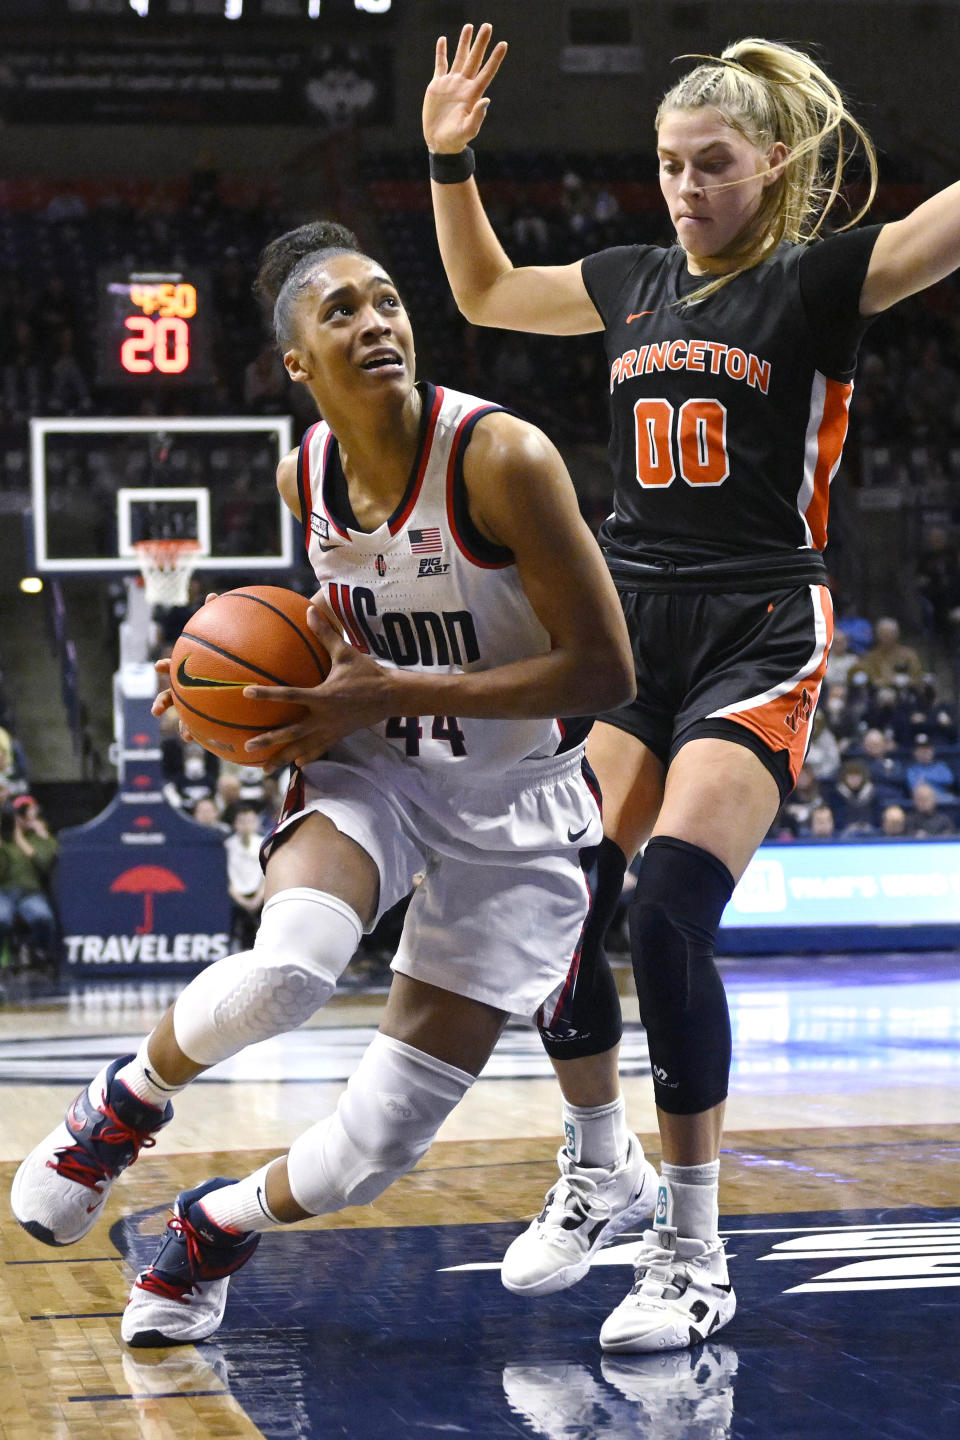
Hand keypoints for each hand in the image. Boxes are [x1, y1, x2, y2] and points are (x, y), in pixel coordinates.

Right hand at [151, 593, 218, 731]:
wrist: (247, 676)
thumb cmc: (231, 655)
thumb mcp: (226, 635)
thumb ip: (217, 616)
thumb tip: (213, 594)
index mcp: (190, 669)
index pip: (173, 666)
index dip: (166, 665)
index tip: (159, 666)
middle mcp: (190, 687)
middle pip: (171, 695)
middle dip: (163, 703)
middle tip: (157, 711)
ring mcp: (200, 703)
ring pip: (187, 718)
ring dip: (184, 727)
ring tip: (187, 737)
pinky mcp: (214, 715)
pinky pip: (211, 727)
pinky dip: (211, 734)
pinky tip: (217, 743)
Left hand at [241, 600, 397, 767]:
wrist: (391, 697)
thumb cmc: (367, 672)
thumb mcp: (345, 652)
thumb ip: (325, 634)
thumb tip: (309, 610)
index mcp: (323, 696)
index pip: (290, 695)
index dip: (268, 695)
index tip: (246, 693)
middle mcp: (324, 717)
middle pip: (291, 732)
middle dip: (269, 740)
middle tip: (248, 746)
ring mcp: (330, 730)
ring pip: (302, 747)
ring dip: (282, 757)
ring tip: (264, 769)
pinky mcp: (337, 736)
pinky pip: (318, 749)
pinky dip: (306, 757)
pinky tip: (294, 765)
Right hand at [422, 22, 507, 154]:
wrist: (440, 143)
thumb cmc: (456, 139)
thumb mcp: (468, 130)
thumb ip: (477, 116)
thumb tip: (486, 101)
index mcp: (473, 94)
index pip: (487, 72)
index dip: (495, 58)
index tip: (503, 44)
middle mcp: (464, 85)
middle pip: (474, 59)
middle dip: (481, 43)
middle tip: (487, 25)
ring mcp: (451, 84)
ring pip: (459, 58)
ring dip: (464, 42)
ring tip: (469, 26)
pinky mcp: (437, 86)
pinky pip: (440, 65)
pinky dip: (441, 52)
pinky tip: (443, 40)